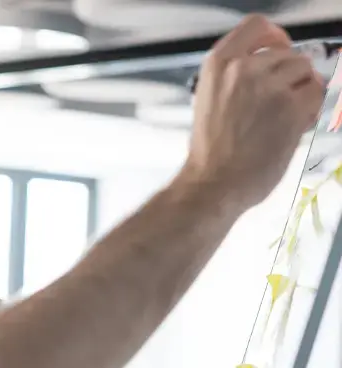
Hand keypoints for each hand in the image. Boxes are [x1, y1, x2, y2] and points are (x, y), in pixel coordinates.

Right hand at [182, 14, 325, 210]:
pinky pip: (317, 93)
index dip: (274, 37)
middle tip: (280, 104)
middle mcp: (243, 68)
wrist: (213, 183)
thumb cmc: (210, 151)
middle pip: (288, 54)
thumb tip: (273, 69)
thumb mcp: (210, 100)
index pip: (256, 26)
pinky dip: (311, 109)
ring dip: (302, 92)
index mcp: (218, 64)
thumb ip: (236, 78)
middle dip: (290, 77)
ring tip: (286, 117)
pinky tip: (294, 127)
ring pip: (306, 71)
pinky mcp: (291, 106)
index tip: (278, 50)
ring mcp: (269, 86)